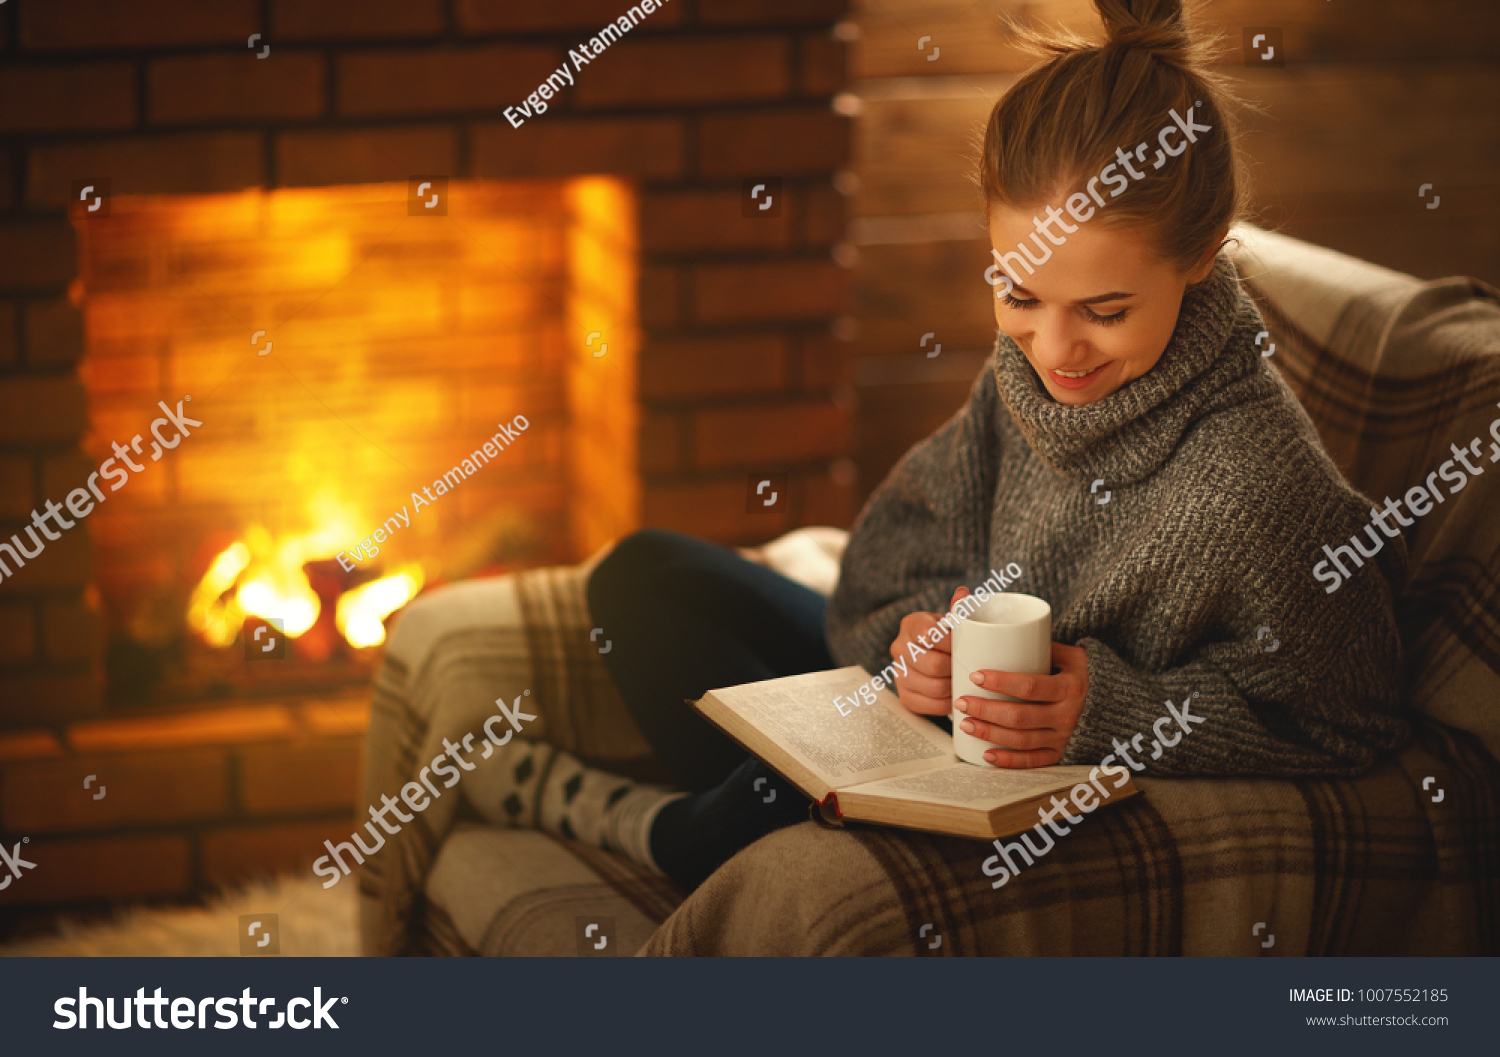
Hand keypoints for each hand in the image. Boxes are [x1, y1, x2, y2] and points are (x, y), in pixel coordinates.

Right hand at [890, 586, 972, 716]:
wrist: (932, 656)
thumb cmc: (947, 637)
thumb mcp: (952, 621)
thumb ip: (960, 609)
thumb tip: (963, 594)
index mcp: (911, 624)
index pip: (930, 635)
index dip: (952, 644)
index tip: (966, 647)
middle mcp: (899, 648)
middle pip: (933, 665)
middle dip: (956, 668)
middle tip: (970, 667)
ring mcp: (899, 673)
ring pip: (933, 687)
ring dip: (954, 687)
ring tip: (965, 682)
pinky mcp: (905, 696)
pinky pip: (929, 705)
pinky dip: (947, 703)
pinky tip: (955, 694)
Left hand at [954, 641, 1088, 767]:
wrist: (1115, 705)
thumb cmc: (1085, 675)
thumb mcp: (1073, 656)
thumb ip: (1043, 646)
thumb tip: (1003, 638)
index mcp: (1070, 688)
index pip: (1030, 686)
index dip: (1001, 682)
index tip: (975, 676)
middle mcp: (1068, 716)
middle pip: (1020, 716)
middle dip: (985, 710)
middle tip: (960, 702)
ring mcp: (1064, 738)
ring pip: (1021, 740)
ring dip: (989, 733)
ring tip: (965, 723)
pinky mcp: (1061, 754)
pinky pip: (1032, 761)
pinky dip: (1008, 761)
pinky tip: (985, 754)